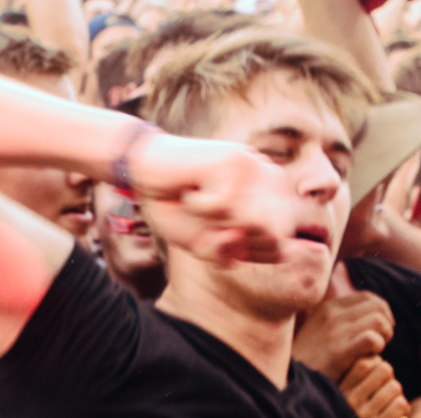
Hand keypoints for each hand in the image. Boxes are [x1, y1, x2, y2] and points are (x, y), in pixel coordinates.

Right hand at [130, 132, 293, 264]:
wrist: (140, 171)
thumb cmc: (171, 207)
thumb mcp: (199, 243)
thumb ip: (225, 252)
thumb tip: (241, 238)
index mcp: (268, 200)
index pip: (279, 244)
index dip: (249, 256)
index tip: (220, 243)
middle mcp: (268, 180)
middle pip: (270, 237)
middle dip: (235, 245)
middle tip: (208, 227)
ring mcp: (253, 167)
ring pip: (250, 222)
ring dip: (216, 227)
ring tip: (197, 209)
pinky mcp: (233, 159)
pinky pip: (224, 205)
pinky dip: (198, 207)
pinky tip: (189, 192)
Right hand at [293, 291, 395, 382]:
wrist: (289, 383)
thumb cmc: (310, 361)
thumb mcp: (318, 331)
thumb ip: (339, 320)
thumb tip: (373, 315)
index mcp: (327, 307)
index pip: (367, 297)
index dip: (380, 312)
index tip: (378, 330)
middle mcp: (331, 314)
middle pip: (378, 306)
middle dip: (387, 323)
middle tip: (381, 341)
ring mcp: (334, 331)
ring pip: (379, 320)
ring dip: (385, 336)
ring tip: (375, 350)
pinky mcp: (339, 351)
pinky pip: (373, 339)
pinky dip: (378, 348)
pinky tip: (369, 357)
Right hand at [340, 355, 409, 417]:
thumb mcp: (339, 400)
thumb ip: (352, 379)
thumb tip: (375, 357)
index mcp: (335, 391)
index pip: (364, 362)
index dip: (375, 364)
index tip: (372, 376)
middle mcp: (346, 402)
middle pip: (383, 369)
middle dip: (388, 377)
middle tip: (382, 390)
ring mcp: (362, 416)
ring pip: (395, 386)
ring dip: (396, 394)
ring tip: (387, 405)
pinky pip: (400, 404)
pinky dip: (402, 409)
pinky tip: (393, 417)